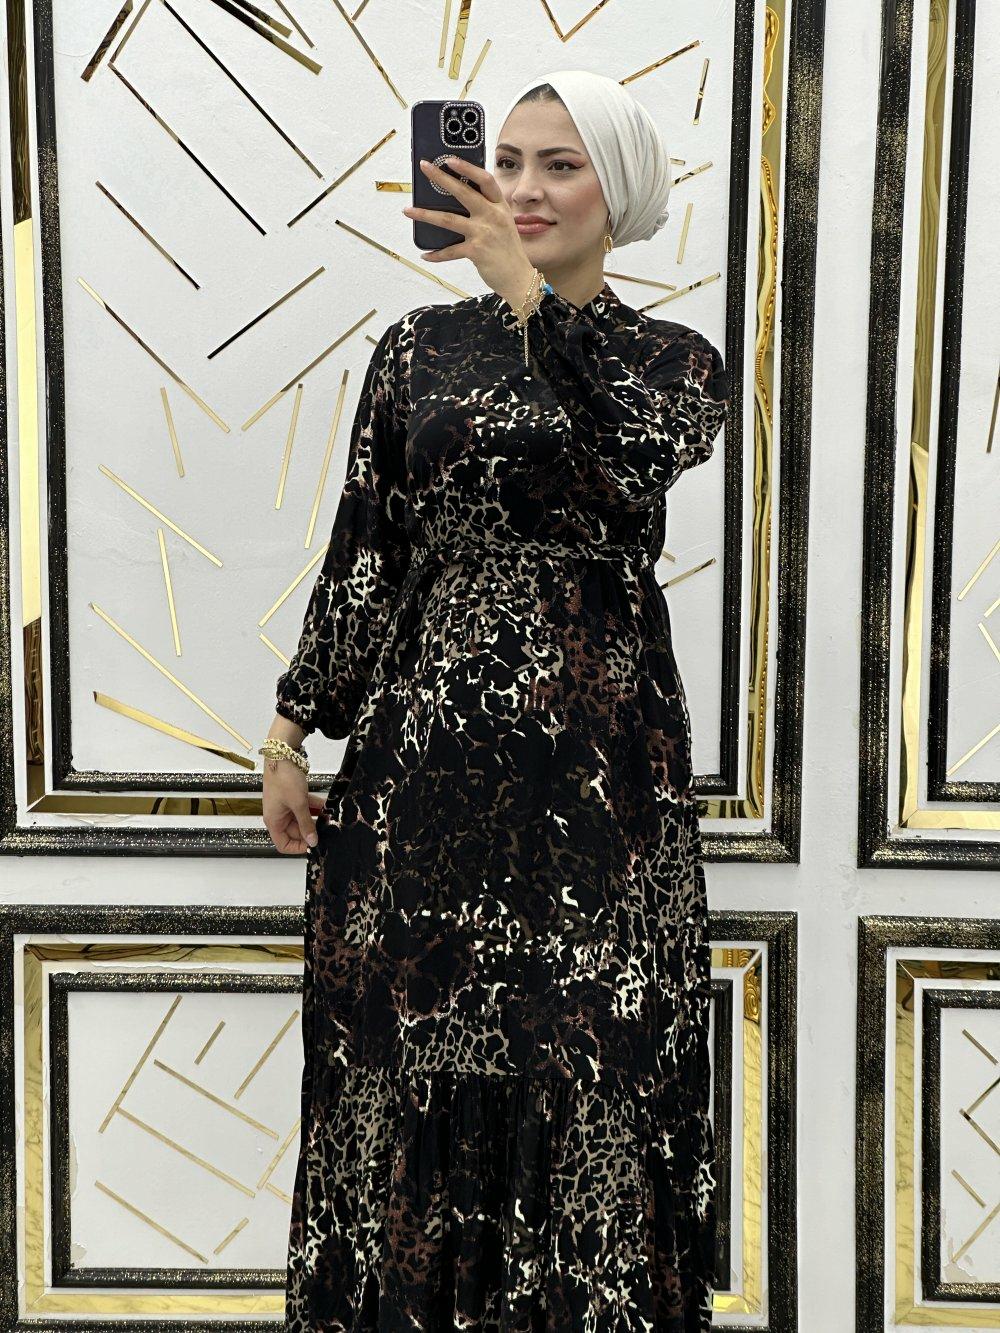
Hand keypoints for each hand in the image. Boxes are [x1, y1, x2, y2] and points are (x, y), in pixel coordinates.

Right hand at [262, 758, 324, 853]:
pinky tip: (325, 805)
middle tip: (325, 829)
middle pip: (295, 832)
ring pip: (302, 819)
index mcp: (274, 821)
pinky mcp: (292, 796)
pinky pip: (304, 807)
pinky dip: (314, 807)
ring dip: (314, 818)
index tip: (313, 844)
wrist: (282, 755)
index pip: (283, 844)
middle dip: (311, 830)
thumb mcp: (298, 804)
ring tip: (327, 817)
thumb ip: (306, 824)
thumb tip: (312, 841)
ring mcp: (285, 806)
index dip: (298, 847)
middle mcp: (278, 816)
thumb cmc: (283, 778)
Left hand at [403, 157, 534, 303]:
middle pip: (462, 191)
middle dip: (440, 177)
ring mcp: (484, 233)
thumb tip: (455, 202)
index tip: (449, 159)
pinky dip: (436, 254)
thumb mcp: (503, 224)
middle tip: (424, 166)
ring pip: (448, 219)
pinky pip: (450, 251)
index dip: (467, 167)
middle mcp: (492, 216)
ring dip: (425, 214)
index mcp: (500, 206)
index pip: (484, 179)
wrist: (519, 278)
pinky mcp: (476, 251)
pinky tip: (426, 254)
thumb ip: (486, 211)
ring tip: (408, 210)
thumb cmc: (508, 251)